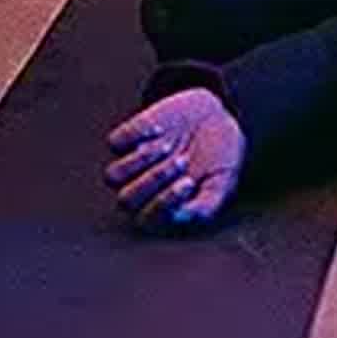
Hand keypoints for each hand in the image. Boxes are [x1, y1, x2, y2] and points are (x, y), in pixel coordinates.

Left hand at [105, 87, 248, 231]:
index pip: (147, 219)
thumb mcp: (223, 184)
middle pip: (126, 200)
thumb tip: (180, 217)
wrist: (218, 118)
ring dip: (140, 161)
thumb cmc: (219, 158)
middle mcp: (141, 191)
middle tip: (183, 161)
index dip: (164, 203)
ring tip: (168, 146)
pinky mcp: (128, 139)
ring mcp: (132, 165)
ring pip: (113, 176)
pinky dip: (136, 136)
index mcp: (161, 209)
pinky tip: (161, 130)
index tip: (189, 182)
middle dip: (154, 180)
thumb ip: (204, 206)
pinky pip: (115, 142)